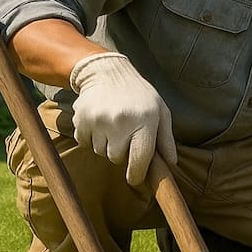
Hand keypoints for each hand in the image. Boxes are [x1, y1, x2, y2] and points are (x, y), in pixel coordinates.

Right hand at [69, 52, 176, 186]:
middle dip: (121, 152)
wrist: (107, 72)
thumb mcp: (160, 111)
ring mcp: (99, 121)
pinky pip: (85, 143)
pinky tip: (100, 122)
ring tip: (113, 125)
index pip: (140, 158)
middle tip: (125, 134)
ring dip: (106, 144)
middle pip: (117, 158)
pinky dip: (91, 138)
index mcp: (144, 121)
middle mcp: (121, 122)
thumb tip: (171, 164)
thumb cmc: (139, 95)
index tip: (135, 178)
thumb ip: (166, 139)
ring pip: (100, 151)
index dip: (138, 173)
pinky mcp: (81, 119)